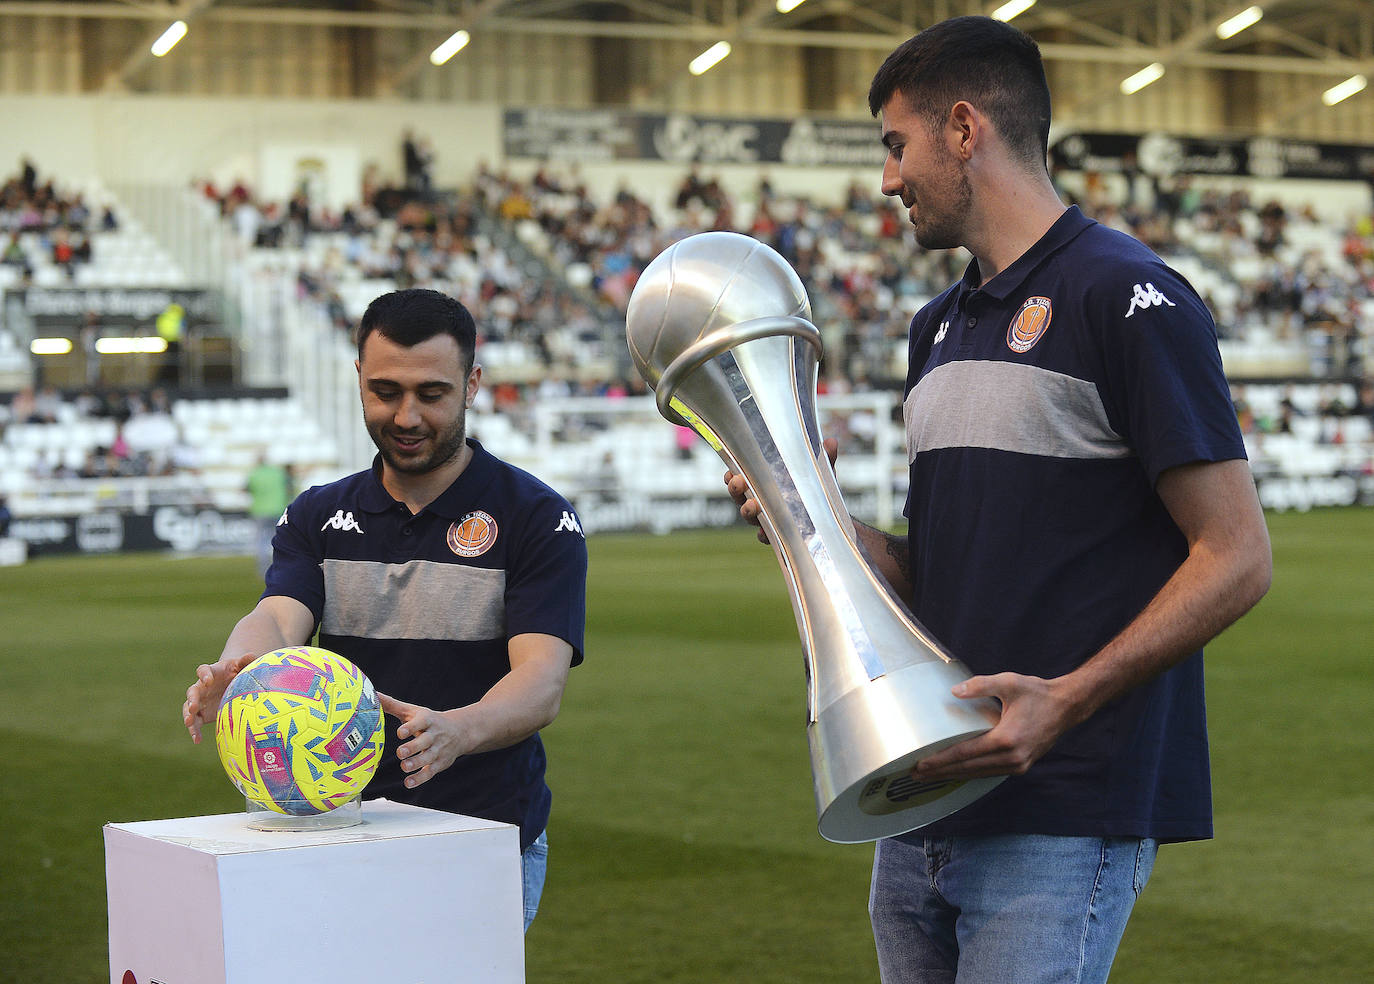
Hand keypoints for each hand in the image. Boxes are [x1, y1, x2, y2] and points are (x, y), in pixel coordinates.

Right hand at [183, 651, 257, 743]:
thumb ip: (245, 661)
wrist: (232, 682)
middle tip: (193, 707)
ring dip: (188, 715)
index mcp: (211, 672)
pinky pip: (194, 723)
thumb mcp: (241, 665)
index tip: (207, 681)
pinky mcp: (201, 714)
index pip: (202, 670)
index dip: (204, 675)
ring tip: (189, 723)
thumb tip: (251, 655)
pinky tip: (197, 740)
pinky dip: (194, 731)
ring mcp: (199, 701)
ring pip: (188, 708)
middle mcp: (201, 687)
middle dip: (191, 699)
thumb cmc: (237, 671)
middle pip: (192, 691)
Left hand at [379, 693, 468, 788]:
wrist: (460, 731)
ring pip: (429, 757)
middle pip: (425, 741)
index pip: (421, 722)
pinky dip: (420, 778)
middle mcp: (435, 735)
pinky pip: (430, 772)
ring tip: (404, 766)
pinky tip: (408, 783)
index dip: (411, 727)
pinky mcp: (439, 763)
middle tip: (400, 752)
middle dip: (413, 747)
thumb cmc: (429, 721)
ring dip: (417, 763)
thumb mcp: (413, 711)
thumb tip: (372, 694)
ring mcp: (438, 750)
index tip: (400, 732)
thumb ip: (392, 705)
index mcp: (428, 720)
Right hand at [725, 437, 838, 543]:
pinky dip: (765, 534)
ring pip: (751, 517)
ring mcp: (770, 520)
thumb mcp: (820, 473)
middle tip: (737, 482)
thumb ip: (824, 459)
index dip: (732, 477)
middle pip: (740, 498)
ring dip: (747, 511)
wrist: (832, 518)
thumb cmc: (817, 490)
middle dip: (735, 491)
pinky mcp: (780, 536)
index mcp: (766, 485)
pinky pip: (768, 537)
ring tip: (751, 505)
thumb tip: (831, 442)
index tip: (729, 472)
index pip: (743, 480)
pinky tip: (765, 531)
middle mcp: (763, 503)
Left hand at [911, 672, 1080, 781]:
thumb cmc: (1037, 693)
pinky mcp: (1021, 766)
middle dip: (941, 772)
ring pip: (978, 774)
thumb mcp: (1009, 682)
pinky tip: (956, 773)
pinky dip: (971, 773)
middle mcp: (1012, 758)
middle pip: (968, 769)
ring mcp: (1018, 765)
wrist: (1067, 706)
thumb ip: (981, 685)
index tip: (920, 764)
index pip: (965, 754)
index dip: (940, 761)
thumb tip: (955, 692)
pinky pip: (990, 773)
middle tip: (915, 774)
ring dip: (953, 776)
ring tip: (930, 776)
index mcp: (1006, 739)